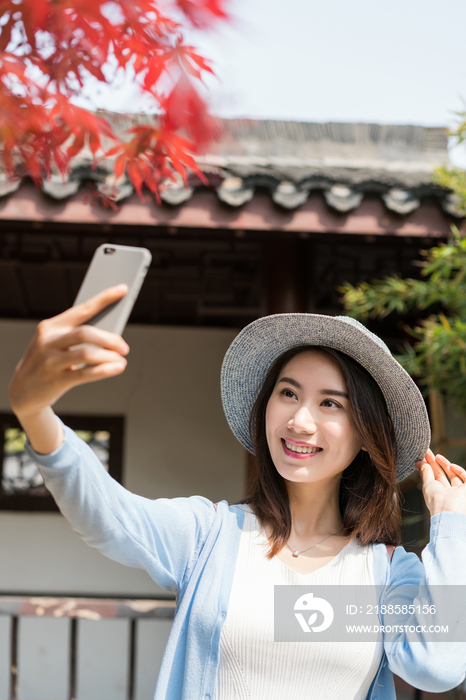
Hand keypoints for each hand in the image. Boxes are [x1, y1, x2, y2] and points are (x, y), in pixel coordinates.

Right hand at [9, 285, 129, 420]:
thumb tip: (112, 332)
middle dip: (110, 339)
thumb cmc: (47, 362)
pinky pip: (85, 373)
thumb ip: (77, 335)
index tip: (122, 289)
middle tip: (124, 347)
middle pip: (85, 333)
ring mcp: (51, 361)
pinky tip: (117, 368)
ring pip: (87, 353)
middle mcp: (49, 341)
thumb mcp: (55, 343)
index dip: (104, 299)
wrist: (23, 390)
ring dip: (109, 356)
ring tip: (121, 360)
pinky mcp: (56, 381)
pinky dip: (105, 370)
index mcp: (51, 326)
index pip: (82, 309)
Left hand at [416, 449, 465, 515]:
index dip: (428, 467)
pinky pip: (465, 477)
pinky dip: (459, 470)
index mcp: (437, 494)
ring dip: (445, 464)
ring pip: (453, 475)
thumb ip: (425, 472)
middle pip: (441, 475)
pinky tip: (451, 465)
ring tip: (437, 456)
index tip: (422, 457)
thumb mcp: (427, 485)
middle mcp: (448, 493)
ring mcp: (458, 492)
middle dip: (434, 463)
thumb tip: (421, 462)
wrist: (449, 511)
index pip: (432, 478)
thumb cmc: (436, 501)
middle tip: (427, 452)